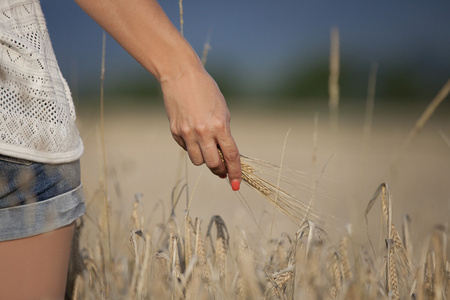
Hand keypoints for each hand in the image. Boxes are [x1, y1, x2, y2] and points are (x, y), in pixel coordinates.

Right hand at [161, 68, 240, 189]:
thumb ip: (224, 133)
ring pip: (198, 161)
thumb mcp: (222, 110)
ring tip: (207, 148)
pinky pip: (186, 149)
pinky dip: (192, 147)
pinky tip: (194, 135)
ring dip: (205, 159)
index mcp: (219, 125)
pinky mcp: (175, 131)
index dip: (235, 172)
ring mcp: (187, 133)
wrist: (181, 76)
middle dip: (220, 169)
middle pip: (213, 164)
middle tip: (222, 168)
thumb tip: (225, 155)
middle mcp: (203, 132)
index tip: (236, 184)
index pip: (231, 156)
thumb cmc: (206, 91)